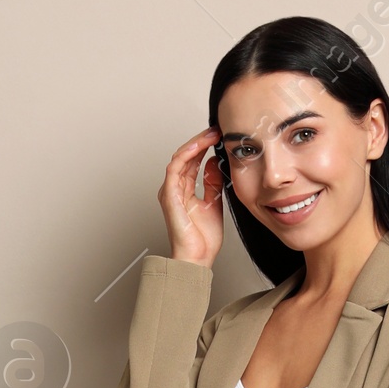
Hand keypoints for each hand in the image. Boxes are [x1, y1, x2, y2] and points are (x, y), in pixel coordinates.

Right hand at [159, 128, 226, 265]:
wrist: (197, 258)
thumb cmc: (202, 239)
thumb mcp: (214, 203)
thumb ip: (212, 183)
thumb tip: (214, 162)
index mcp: (184, 189)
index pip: (193, 160)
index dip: (204, 145)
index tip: (219, 136)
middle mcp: (174, 188)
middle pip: (185, 155)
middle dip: (201, 140)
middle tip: (216, 129)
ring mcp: (170, 191)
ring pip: (179, 158)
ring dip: (195, 144)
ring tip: (210, 134)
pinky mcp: (169, 196)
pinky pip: (174, 169)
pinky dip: (186, 156)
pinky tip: (198, 147)